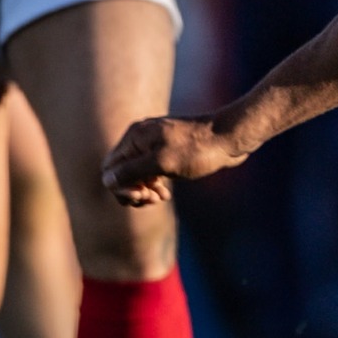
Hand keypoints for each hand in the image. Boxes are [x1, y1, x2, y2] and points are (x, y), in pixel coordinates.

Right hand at [102, 115, 244, 206]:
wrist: (230, 138)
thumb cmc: (198, 150)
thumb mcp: (162, 162)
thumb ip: (132, 171)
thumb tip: (107, 181)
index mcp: (135, 137)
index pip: (110, 168)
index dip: (120, 187)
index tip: (141, 196)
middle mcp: (141, 139)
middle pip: (121, 172)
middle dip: (132, 190)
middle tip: (151, 200)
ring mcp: (155, 146)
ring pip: (136, 174)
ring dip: (143, 191)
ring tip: (160, 198)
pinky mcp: (168, 153)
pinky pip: (150, 173)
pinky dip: (153, 185)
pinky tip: (164, 195)